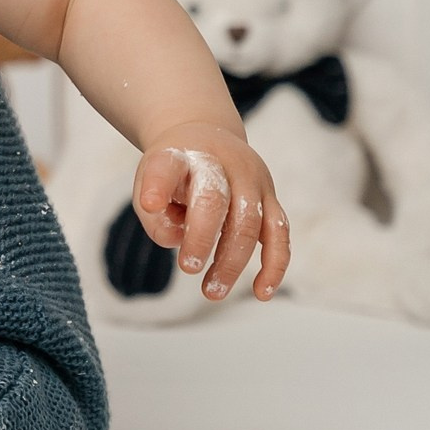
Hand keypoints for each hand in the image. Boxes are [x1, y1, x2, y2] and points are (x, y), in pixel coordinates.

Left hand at [128, 135, 287, 301]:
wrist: (207, 136)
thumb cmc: (175, 172)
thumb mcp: (150, 184)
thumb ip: (155, 216)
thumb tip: (175, 241)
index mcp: (182, 155)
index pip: (168, 165)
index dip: (158, 185)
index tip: (150, 204)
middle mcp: (220, 162)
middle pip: (215, 198)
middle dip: (202, 236)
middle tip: (188, 268)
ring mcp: (250, 179)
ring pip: (250, 220)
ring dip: (232, 260)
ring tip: (212, 291)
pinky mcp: (270, 198)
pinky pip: (279, 233)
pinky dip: (274, 264)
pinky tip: (262, 292)